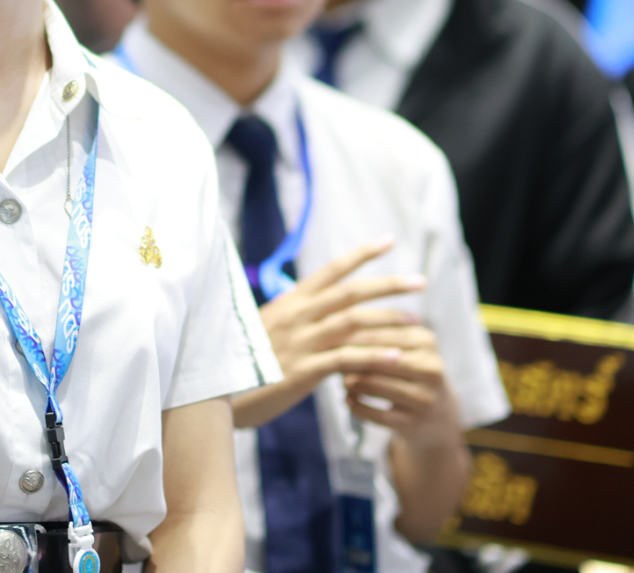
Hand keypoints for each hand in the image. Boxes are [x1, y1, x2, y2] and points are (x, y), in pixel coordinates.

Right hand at [231, 238, 426, 429]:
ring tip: (417, 323)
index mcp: (289, 302)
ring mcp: (300, 342)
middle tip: (421, 282)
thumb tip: (311, 307)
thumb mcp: (263, 329)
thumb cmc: (239, 363)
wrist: (213, 392)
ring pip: (353, 322)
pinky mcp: (302, 370)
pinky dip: (374, 357)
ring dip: (388, 321)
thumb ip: (291, 318)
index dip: (361, 254)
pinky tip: (397, 358)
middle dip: (389, 285)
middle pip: (351, 292)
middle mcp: (296, 316)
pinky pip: (345, 359)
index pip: (331, 270)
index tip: (389, 241)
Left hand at [341, 318, 458, 450]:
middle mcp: (430, 369)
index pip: (379, 334)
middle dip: (349, 360)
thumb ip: (377, 333)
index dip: (351, 336)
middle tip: (330, 360)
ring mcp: (424, 398)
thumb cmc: (411, 371)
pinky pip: (376, 414)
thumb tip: (337, 330)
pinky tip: (348, 400)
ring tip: (342, 381)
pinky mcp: (414, 423)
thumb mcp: (406, 347)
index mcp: (425, 342)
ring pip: (375, 386)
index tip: (329, 338)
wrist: (439, 414)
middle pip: (377, 360)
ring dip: (351, 383)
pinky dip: (356, 406)